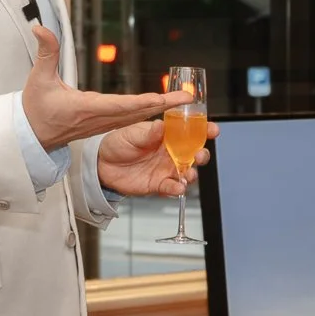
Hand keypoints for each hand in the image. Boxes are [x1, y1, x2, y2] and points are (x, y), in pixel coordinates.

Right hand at [22, 25, 189, 150]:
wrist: (33, 135)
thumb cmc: (36, 109)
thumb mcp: (38, 77)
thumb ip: (45, 51)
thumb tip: (40, 27)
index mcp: (86, 108)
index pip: (120, 105)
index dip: (142, 102)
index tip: (162, 99)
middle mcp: (100, 118)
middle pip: (137, 112)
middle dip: (164, 105)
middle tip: (188, 98)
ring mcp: (104, 124)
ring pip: (137, 117)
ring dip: (161, 109)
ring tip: (183, 101)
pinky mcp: (105, 125)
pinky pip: (132, 120)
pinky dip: (150, 113)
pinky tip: (163, 107)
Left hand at [97, 117, 216, 196]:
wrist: (101, 163)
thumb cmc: (118, 142)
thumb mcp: (133, 133)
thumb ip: (149, 132)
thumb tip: (159, 126)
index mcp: (168, 135)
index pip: (191, 131)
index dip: (205, 130)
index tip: (213, 130)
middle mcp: (171, 152)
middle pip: (194, 154)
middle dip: (202, 154)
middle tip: (199, 155)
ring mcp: (166, 169)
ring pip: (188, 172)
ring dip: (192, 173)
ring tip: (189, 173)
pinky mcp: (158, 184)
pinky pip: (172, 187)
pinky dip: (177, 189)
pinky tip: (177, 187)